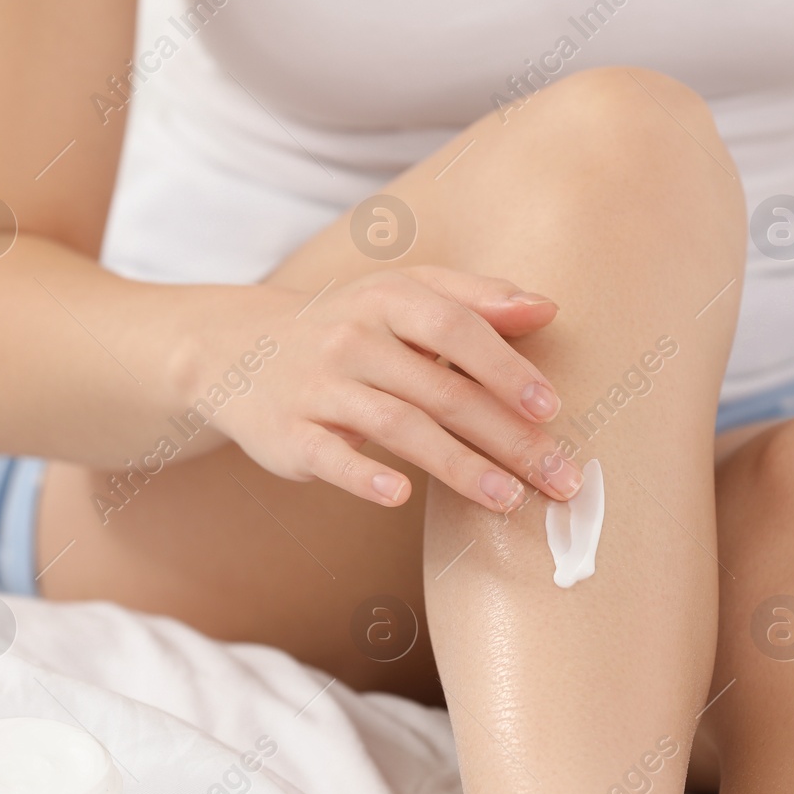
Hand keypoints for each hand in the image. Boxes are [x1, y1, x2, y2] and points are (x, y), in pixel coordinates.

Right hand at [198, 266, 582, 511]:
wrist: (237, 349)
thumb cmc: (349, 326)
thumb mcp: (403, 294)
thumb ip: (476, 299)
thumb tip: (548, 308)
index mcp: (389, 299)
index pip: (456, 328)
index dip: (505, 368)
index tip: (551, 408)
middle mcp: (352, 338)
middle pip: (441, 391)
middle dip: (507, 438)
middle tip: (557, 477)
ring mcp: (317, 386)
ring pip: (398, 427)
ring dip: (458, 466)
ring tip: (508, 499)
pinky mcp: (287, 433)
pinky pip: (328, 455)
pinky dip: (363, 475)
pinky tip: (400, 496)